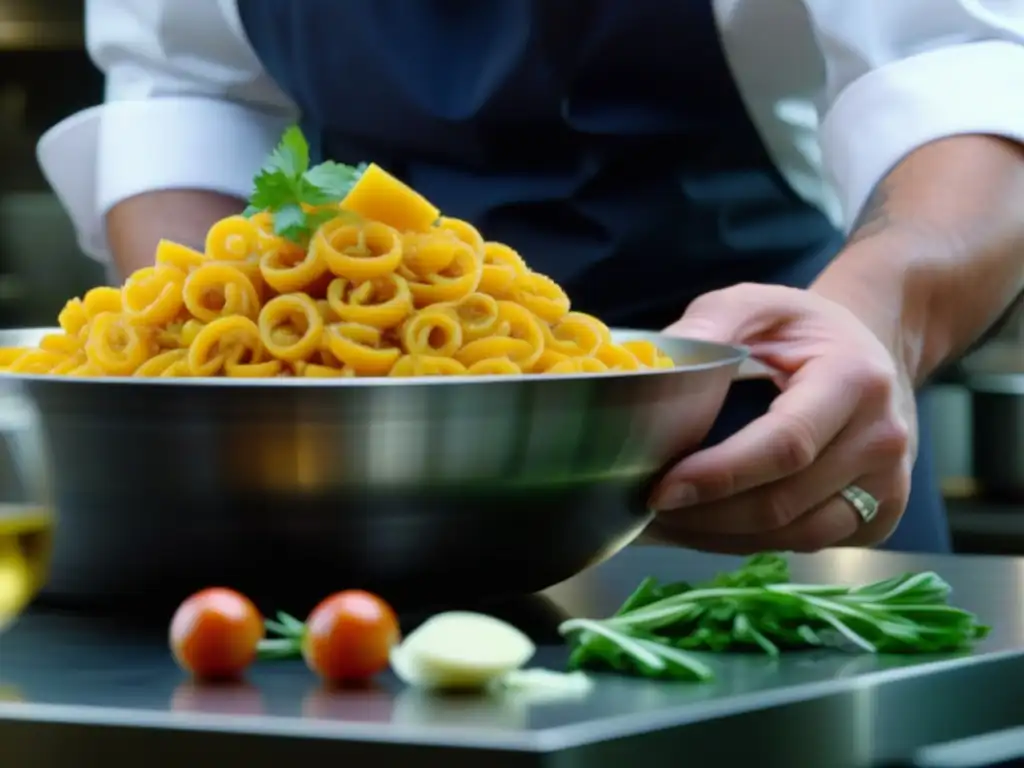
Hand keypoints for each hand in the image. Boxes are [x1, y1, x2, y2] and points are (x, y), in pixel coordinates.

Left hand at [647, 283, 915, 553]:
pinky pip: (808, 544)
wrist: (870, 352)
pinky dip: (750, 544)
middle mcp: (882, 438)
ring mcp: (889, 483)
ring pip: (796, 536)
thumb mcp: (754, 304)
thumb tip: (660, 367)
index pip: (786, 445)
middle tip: (649, 506)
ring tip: (669, 520)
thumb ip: (709, 325)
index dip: (720, 475)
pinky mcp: (883, 513)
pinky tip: (708, 527)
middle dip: (707, 514)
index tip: (662, 489)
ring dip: (722, 537)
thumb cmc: (800, 330)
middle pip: (785, 501)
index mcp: (855, 379)